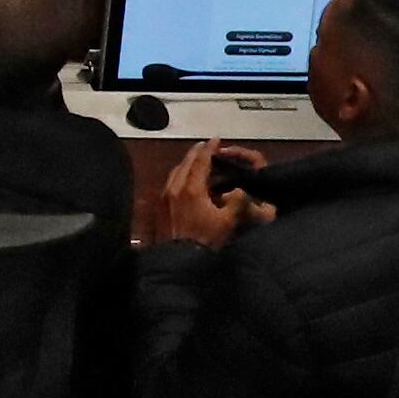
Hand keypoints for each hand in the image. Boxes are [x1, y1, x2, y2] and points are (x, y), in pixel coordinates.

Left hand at [154, 139, 271, 247]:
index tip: (216, 139)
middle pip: (185, 163)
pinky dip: (179, 174)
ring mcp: (164, 195)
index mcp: (191, 188)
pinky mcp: (159, 204)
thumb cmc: (205, 240)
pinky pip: (170, 181)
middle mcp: (175, 187)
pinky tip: (185, 178)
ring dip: (187, 162)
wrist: (179, 258)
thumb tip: (239, 190)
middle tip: (207, 146)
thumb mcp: (227, 222)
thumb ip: (237, 202)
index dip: (210, 149)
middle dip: (197, 153)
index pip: (201, 162)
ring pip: (175, 171)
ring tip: (197, 160)